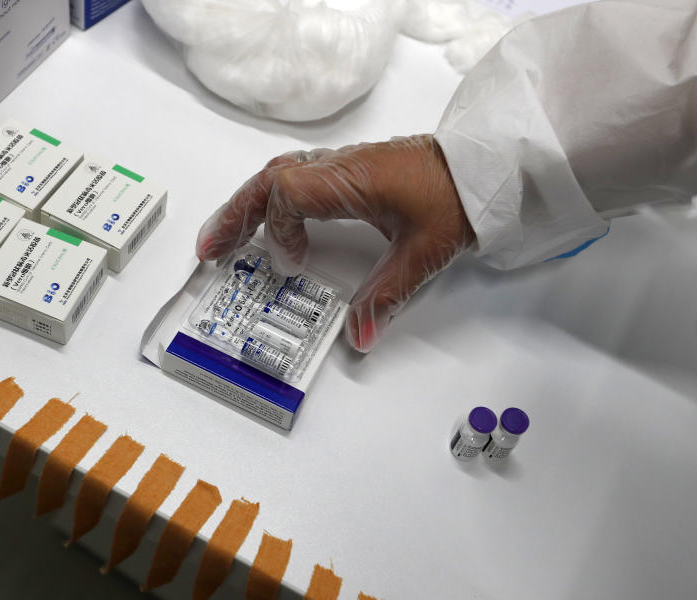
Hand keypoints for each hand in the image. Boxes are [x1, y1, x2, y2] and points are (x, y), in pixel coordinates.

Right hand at [195, 135, 474, 352]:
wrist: (487, 167)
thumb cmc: (458, 197)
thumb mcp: (423, 253)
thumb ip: (385, 295)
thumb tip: (358, 338)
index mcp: (350, 180)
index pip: (287, 194)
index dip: (278, 231)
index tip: (292, 265)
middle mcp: (339, 166)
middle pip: (268, 180)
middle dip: (234, 215)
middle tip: (208, 250)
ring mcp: (343, 164)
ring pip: (278, 175)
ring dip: (249, 205)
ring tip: (225, 236)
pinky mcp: (350, 170)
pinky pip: (296, 176)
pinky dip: (272, 199)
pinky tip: (271, 221)